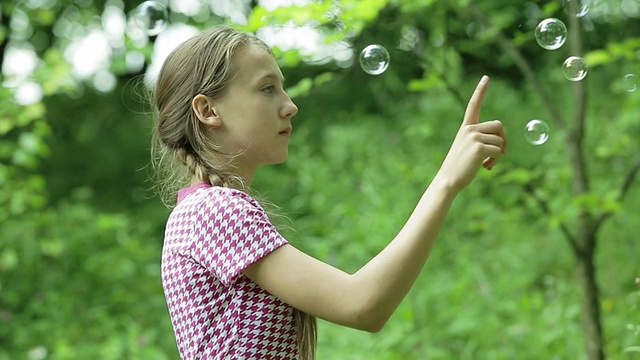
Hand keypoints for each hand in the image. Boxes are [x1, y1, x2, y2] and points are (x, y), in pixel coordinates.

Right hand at [435, 75, 506, 191]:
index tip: (486, 77)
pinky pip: (498, 151)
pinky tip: (486, 167)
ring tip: (487, 163)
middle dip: (504, 139)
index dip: (480, 91)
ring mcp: (473, 138)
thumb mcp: (468, 149)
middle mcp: (469, 129)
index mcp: (465, 128)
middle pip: (499, 125)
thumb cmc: (459, 167)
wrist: (448, 179)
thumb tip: (502, 146)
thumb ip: (481, 141)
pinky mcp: (479, 148)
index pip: (474, 105)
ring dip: (499, 153)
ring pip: (500, 140)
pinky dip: (496, 160)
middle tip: (500, 153)